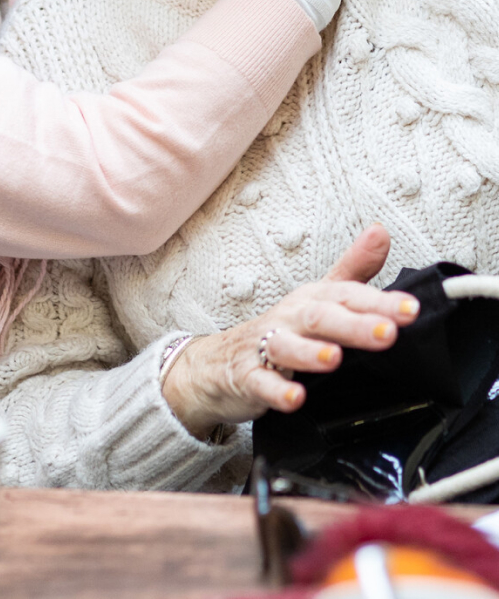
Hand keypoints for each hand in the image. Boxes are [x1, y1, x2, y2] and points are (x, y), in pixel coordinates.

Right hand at [162, 225, 419, 440]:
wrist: (219, 362)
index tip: (410, 309)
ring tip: (335, 358)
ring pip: (285, 346)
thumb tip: (381, 233)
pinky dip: (277, 390)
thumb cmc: (280, 328)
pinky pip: (260, 382)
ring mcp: (264, 347)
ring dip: (310, 352)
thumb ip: (353, 270)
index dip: (379, 302)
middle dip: (354, 324)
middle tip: (387, 333)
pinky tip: (295, 398)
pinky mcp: (247, 376)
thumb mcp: (318, 297)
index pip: (346, 295)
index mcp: (310, 300)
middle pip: (319, 316)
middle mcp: (289, 319)